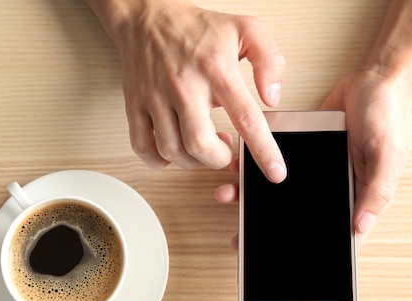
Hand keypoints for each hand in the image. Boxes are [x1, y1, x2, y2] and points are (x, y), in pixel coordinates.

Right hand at [109, 1, 286, 181]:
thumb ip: (270, 61)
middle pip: (200, 145)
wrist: (148, 17)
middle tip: (224, 149)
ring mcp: (156, 98)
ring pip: (172, 151)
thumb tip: (271, 98)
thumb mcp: (247, 29)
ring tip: (201, 144)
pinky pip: (142, 147)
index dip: (263, 151)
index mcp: (217, 70)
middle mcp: (185, 86)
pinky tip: (173, 150)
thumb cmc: (197, 28)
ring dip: (192, 160)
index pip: (246, 118)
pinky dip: (158, 161)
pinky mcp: (136, 105)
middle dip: (218, 159)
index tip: (275, 173)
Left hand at [215, 69, 410, 249]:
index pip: (331, 235)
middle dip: (266, 228)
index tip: (275, 263)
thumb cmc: (388, 118)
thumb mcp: (388, 155)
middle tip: (238, 239)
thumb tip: (360, 228)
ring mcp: (312, 172)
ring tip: (227, 196)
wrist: (373, 81)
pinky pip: (272, 164)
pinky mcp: (298, 152)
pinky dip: (253, 168)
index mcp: (355, 198)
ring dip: (251, 196)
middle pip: (295, 217)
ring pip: (277, 193)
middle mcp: (330, 190)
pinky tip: (236, 169)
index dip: (306, 252)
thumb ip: (376, 192)